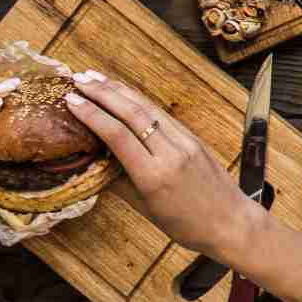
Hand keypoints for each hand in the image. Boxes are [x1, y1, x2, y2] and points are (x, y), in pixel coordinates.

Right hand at [59, 72, 263, 259]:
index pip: (118, 135)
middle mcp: (171, 154)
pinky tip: (126, 93)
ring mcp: (186, 143)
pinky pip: (164, 116)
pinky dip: (141, 102)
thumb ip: (119, 181)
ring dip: (121, 90)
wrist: (231, 222)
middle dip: (104, 93)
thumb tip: (94, 160)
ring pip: (150, 110)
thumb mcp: (145, 208)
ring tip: (96, 77)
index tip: (71, 100)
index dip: (92, 114)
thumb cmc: (185, 224)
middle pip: (133, 114)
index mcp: (154, 175)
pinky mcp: (195, 139)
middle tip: (78, 79)